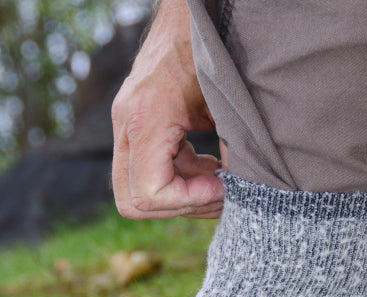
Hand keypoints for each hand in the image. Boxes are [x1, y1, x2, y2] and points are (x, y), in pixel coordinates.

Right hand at [111, 0, 224, 219]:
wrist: (188, 11)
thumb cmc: (210, 47)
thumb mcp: (227, 99)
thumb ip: (233, 144)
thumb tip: (240, 185)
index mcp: (147, 117)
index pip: (150, 192)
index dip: (188, 201)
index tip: (220, 188)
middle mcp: (127, 125)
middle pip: (133, 201)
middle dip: (179, 206)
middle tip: (217, 193)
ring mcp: (126, 126)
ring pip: (136, 192)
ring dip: (179, 194)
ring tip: (217, 177)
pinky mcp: (135, 126)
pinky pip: (145, 171)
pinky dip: (177, 177)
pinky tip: (207, 162)